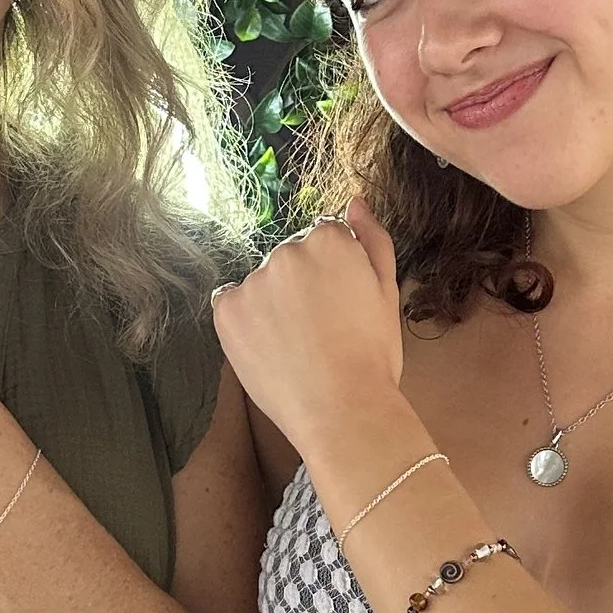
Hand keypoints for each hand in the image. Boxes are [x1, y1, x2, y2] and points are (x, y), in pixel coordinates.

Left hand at [210, 197, 405, 464]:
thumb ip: (372, 240)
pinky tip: (270, 350)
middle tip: (319, 330)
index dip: (331, 276)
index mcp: (329, 240)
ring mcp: (253, 281)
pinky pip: (233, 307)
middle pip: (288, 260)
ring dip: (270, 305)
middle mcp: (286, 252)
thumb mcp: (386, 293)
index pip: (321, 241)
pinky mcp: (227, 311)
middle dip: (299, 287)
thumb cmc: (372, 356)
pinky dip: (246, 324)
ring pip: (260, 285)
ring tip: (295, 346)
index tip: (338, 306)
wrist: (342, 410)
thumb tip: (355, 203)